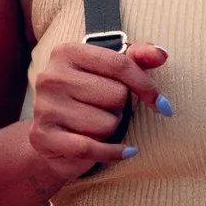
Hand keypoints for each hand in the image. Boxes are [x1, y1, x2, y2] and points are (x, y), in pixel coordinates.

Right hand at [27, 40, 166, 196]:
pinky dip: (113, 152)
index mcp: (67, 52)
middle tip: (105, 112)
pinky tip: (123, 151)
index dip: (146, 85)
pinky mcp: (44, 137)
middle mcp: (52, 77)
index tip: (161, 104)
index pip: (120, 65)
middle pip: (116, 96)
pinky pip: (92, 148)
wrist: (51, 139)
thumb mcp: (109, 74)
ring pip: (107, 124)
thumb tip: (160, 54)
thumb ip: (136, 60)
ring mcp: (45, 107)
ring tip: (96, 128)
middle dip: (120, 109)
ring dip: (111, 131)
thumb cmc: (87, 100)